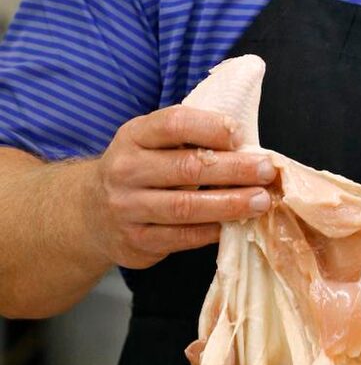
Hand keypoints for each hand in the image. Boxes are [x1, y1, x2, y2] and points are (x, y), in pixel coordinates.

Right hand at [85, 105, 276, 269]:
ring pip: (186, 207)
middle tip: (267, 170)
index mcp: (134, 136)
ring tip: (260, 201)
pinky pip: (181, 237)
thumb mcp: (151, 142)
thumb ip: (189, 138)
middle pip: (187, 167)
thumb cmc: (140, 169)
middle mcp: (126, 170)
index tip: (241, 135)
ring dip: (229, 204)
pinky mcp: (135, 241)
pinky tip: (236, 225)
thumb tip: (246, 144)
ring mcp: (127, 208)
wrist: (90, 213)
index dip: (211, 127)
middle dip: (234, 169)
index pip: (174, 123)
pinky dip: (212, 231)